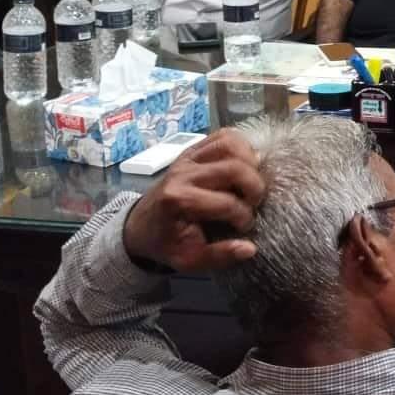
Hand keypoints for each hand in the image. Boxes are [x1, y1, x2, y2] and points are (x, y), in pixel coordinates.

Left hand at [121, 131, 265, 271]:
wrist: (140, 224)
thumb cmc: (167, 242)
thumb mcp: (188, 260)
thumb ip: (219, 256)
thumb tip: (250, 248)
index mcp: (179, 201)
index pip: (226, 203)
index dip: (243, 217)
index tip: (243, 228)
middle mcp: (183, 174)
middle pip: (233, 168)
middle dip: (254, 187)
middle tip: (254, 202)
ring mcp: (187, 157)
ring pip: (230, 144)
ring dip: (251, 161)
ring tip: (251, 181)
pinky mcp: (192, 149)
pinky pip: (222, 135)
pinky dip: (241, 146)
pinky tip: (245, 164)